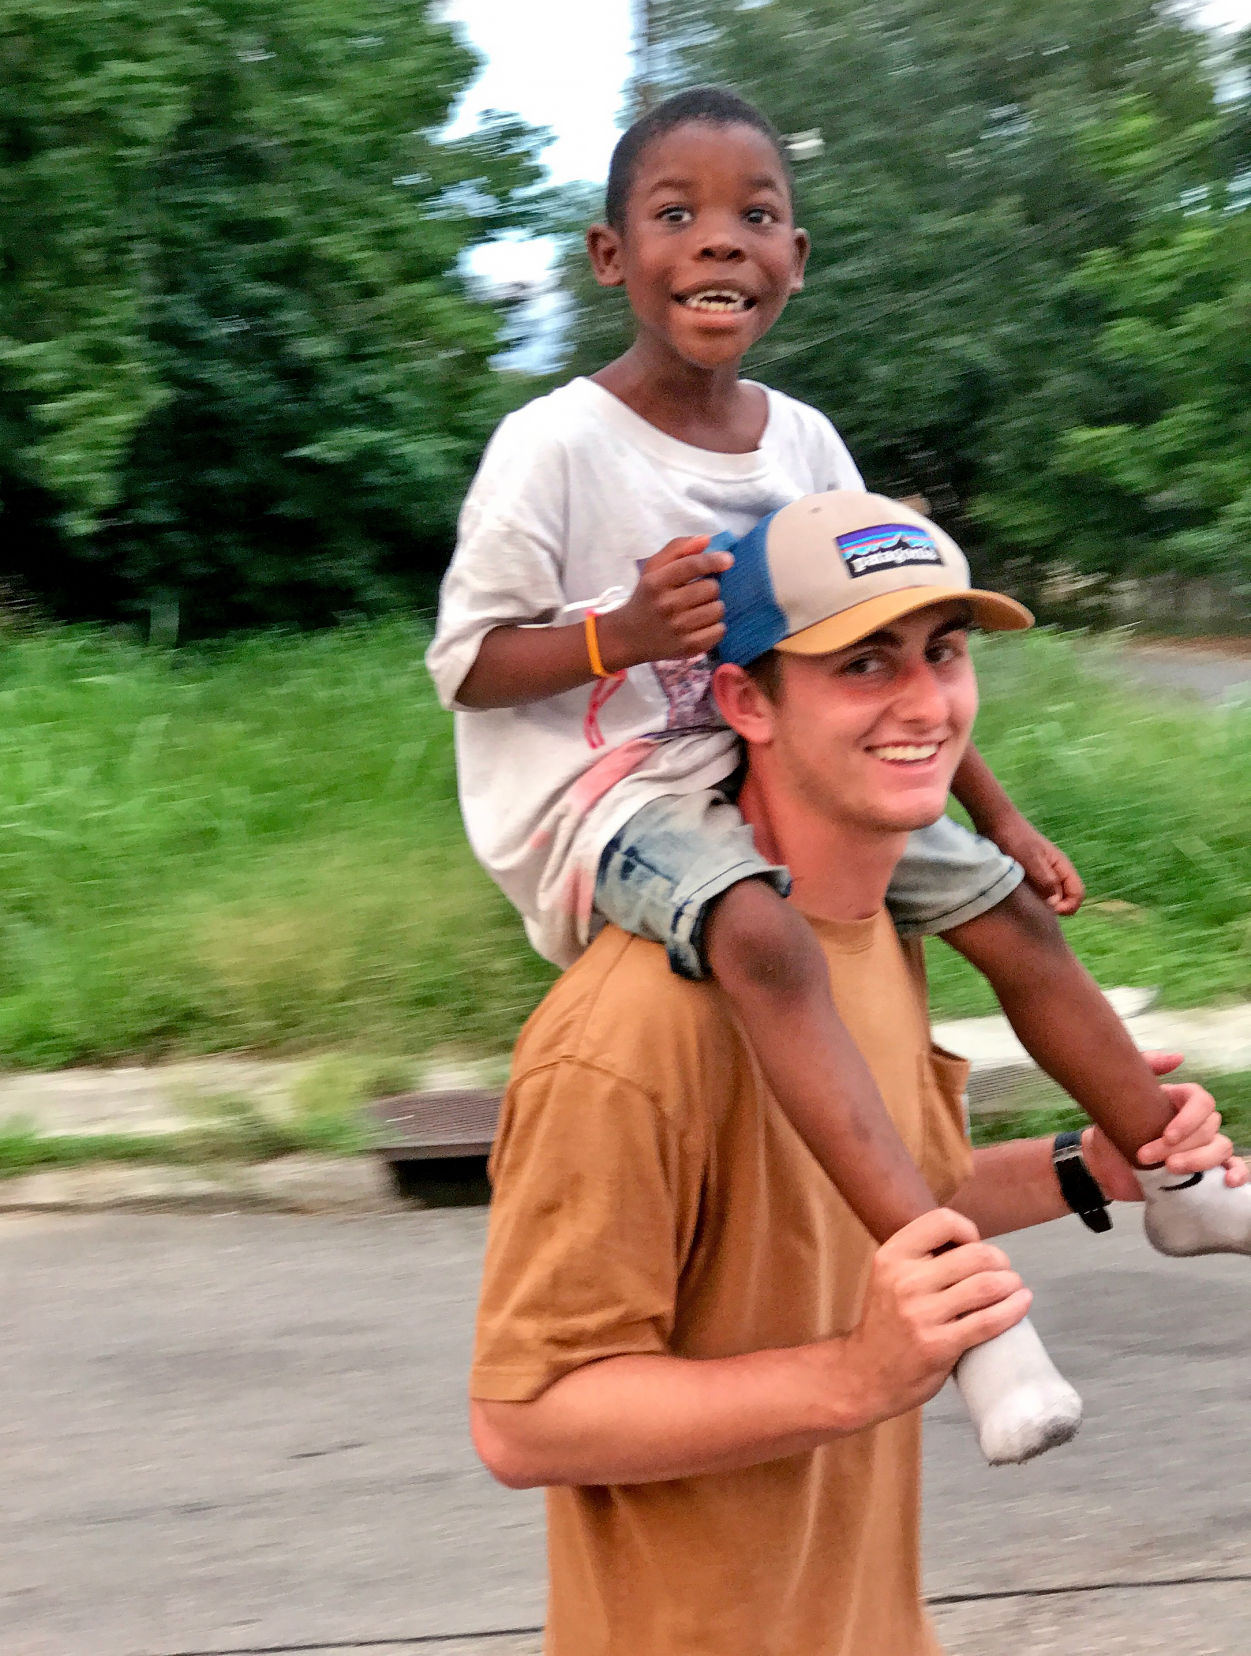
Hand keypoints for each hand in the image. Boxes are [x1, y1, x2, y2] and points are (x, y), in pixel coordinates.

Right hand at [598, 536, 732, 669]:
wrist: (629, 637)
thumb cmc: (646, 598)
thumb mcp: (653, 569)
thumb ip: (677, 549)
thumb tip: (707, 539)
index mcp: (656, 582)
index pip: (692, 566)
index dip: (714, 560)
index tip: (728, 560)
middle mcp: (666, 606)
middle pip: (711, 588)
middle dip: (709, 588)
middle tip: (696, 594)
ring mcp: (678, 629)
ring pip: (718, 609)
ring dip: (713, 607)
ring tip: (698, 609)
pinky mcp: (688, 647)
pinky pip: (719, 631)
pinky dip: (715, 627)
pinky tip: (701, 625)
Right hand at [842, 1208, 1030, 1425]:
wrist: (866, 1373)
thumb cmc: (888, 1322)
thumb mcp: (891, 1277)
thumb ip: (923, 1258)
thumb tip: (973, 1244)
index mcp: (892, 1256)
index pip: (943, 1221)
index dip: (968, 1231)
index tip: (973, 1248)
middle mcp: (904, 1280)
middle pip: (974, 1254)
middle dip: (999, 1261)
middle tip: (1003, 1272)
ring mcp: (921, 1314)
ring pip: (986, 1285)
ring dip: (1011, 1283)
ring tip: (1015, 1287)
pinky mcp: (939, 1345)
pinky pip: (988, 1321)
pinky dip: (1013, 1310)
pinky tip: (1022, 1303)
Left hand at [989, 811, 1084, 915]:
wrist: (997, 824)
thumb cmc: (1015, 840)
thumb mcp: (1031, 860)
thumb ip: (1045, 880)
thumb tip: (1055, 903)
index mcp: (1062, 868)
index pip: (1078, 894)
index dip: (1067, 907)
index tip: (1048, 909)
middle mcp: (1056, 873)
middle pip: (1065, 900)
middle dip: (1053, 908)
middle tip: (1032, 907)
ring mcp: (1043, 875)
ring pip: (1050, 899)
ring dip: (1041, 904)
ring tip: (1023, 901)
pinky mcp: (1030, 878)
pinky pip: (1037, 894)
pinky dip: (1031, 899)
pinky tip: (1017, 897)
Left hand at [1082, 1051, 1247, 1199]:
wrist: (1101, 1161)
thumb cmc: (1111, 1123)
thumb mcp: (1118, 1089)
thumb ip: (1145, 1065)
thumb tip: (1179, 1058)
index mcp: (1180, 1101)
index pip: (1201, 1102)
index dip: (1189, 1119)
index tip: (1166, 1136)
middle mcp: (1195, 1123)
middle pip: (1209, 1128)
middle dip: (1181, 1145)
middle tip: (1147, 1156)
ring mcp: (1201, 1147)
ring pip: (1221, 1148)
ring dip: (1200, 1160)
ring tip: (1170, 1169)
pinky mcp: (1203, 1171)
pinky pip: (1231, 1168)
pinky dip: (1236, 1172)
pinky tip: (1227, 1180)